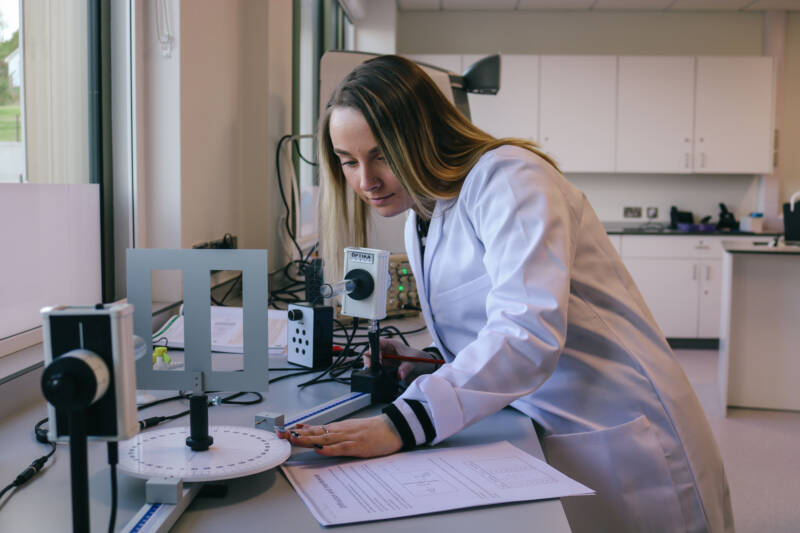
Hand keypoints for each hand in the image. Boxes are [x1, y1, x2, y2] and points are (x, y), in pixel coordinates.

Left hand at [278, 416, 401, 457]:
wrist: (393, 427)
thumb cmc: (372, 430)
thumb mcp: (349, 428)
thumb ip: (331, 431)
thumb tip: (310, 429)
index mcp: (338, 428)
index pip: (314, 428)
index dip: (298, 430)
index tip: (283, 430)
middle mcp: (341, 431)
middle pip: (315, 433)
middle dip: (297, 434)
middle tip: (281, 434)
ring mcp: (349, 438)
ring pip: (325, 439)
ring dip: (309, 439)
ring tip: (294, 439)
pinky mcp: (358, 446)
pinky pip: (341, 448)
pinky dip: (329, 449)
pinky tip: (319, 449)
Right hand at [363, 339, 439, 382]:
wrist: (426, 369)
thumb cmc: (420, 359)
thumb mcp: (415, 362)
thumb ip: (407, 367)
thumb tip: (400, 375)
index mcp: (392, 345)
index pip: (377, 343)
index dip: (374, 349)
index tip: (377, 358)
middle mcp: (387, 352)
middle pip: (372, 353)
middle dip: (370, 360)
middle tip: (373, 368)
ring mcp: (386, 362)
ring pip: (373, 364)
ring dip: (373, 369)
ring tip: (378, 375)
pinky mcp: (387, 371)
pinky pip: (378, 373)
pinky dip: (378, 376)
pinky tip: (381, 379)